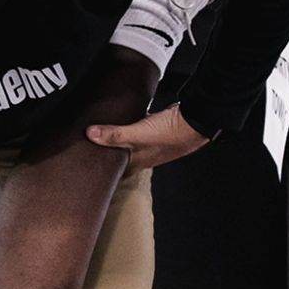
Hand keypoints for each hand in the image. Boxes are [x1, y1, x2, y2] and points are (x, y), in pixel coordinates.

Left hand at [86, 101, 210, 171]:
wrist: (198, 119)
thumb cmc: (172, 132)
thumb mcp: (138, 134)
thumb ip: (115, 134)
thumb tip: (90, 134)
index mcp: (140, 161)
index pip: (120, 173)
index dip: (107, 174)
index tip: (93, 172)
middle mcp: (147, 154)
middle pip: (124, 157)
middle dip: (111, 154)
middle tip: (94, 150)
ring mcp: (155, 141)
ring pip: (133, 142)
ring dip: (122, 139)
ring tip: (106, 133)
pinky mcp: (161, 127)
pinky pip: (142, 127)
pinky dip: (134, 123)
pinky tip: (128, 114)